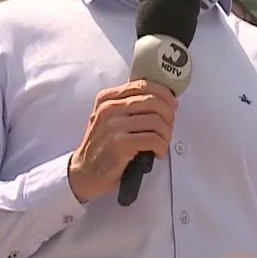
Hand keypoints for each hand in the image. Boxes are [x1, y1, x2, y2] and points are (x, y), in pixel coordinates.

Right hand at [68, 80, 176, 203]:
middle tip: (168, 129)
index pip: (143, 85)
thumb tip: (163, 100)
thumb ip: (129, 106)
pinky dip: (162, 146)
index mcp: (107, 98)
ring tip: (163, 144)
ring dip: (166, 134)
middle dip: (168, 116)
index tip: (172, 105)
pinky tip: (158, 153)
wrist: (84, 173)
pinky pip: (153, 139)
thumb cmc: (102, 146)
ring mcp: (113, 126)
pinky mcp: (120, 144)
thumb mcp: (110, 119)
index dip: (164, 94)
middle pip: (153, 102)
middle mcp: (109, 108)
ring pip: (156, 121)